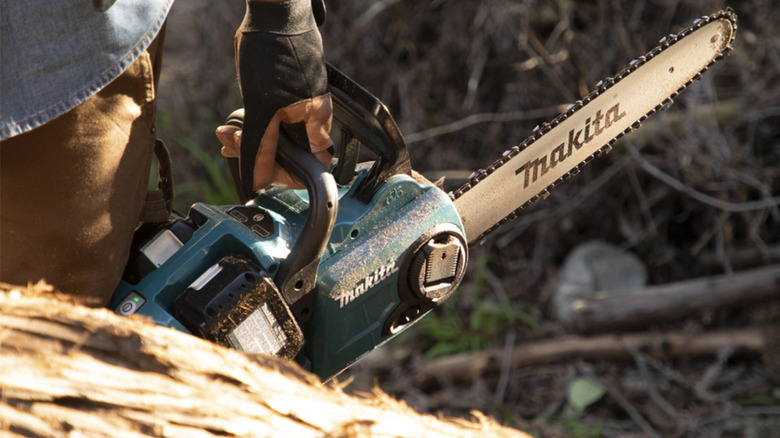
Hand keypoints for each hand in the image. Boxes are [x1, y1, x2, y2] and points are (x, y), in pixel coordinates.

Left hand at [229, 0, 332, 191]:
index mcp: (318, 120)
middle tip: (228, 144)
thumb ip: (259, 146)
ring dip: (248, 142)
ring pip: (275, 138)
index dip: (283, 175)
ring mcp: (299, 105)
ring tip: (224, 135)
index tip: (257, 173)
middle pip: (288, 154)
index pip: (310, 167)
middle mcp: (313, 116)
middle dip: (257, 156)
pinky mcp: (285, 95)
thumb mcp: (261, 106)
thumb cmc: (274, 54)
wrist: (274, 10)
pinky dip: (250, 127)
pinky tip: (230, 127)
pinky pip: (270, 122)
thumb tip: (256, 180)